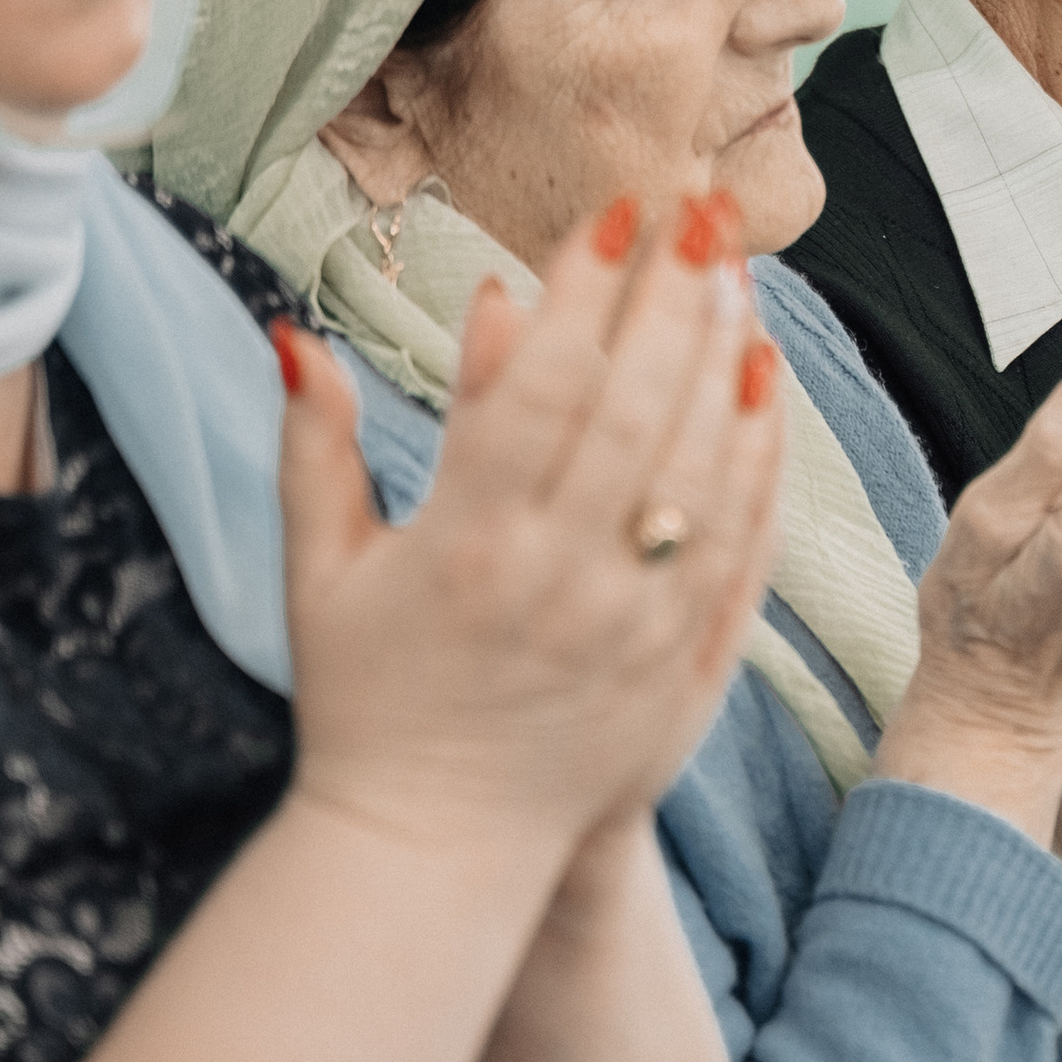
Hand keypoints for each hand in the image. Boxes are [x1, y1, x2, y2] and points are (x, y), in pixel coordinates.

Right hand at [276, 193, 785, 857]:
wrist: (431, 852)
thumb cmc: (365, 699)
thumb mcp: (320, 573)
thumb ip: (314, 447)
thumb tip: (295, 331)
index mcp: (465, 546)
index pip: (542, 389)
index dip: (586, 292)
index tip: (620, 209)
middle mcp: (560, 581)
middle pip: (638, 411)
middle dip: (675, 298)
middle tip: (703, 209)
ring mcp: (635, 628)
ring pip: (704, 469)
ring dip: (728, 360)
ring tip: (740, 272)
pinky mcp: (684, 668)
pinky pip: (743, 547)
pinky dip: (761, 461)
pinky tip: (766, 384)